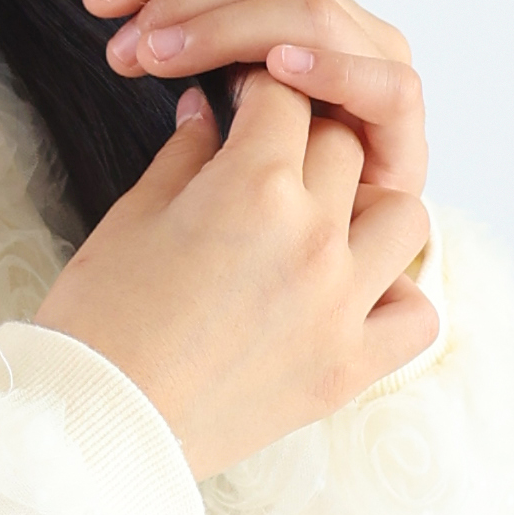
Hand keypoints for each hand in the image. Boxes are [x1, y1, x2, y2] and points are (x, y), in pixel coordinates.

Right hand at [31, 73, 435, 475]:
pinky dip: (394, 296)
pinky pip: (416, 314)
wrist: (97, 423)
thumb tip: (208, 113)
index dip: (261, 90)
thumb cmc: (98, 320)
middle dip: (305, 137)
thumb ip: (185, 156)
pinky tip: (351, 292)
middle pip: (343, 146)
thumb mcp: (133, 218)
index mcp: (251, 188)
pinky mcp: (350, 368)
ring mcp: (341, 306)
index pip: (284, 99)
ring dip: (367, 204)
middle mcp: (312, 238)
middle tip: (268, 153)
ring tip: (322, 220)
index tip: (246, 97)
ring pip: (402, 215)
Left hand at [83, 0, 426, 195]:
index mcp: (281, 14)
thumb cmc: (223, 211)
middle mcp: (336, 29)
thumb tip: (129, 39)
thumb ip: (174, 67)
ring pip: (311, 11)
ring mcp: (376, 71)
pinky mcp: (405, 132)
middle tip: (128, 48)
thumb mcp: (180, 118)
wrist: (280, 297)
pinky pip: (386, 83)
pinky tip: (279, 68)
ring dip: (230, 27)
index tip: (98, 1)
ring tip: (166, 59)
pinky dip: (333, 67)